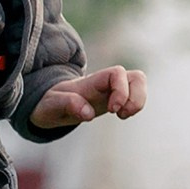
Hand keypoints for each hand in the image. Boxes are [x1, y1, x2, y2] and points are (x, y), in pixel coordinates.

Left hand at [29, 65, 145, 128]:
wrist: (50, 105)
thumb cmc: (50, 103)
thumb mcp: (51, 105)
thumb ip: (67, 104)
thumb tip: (87, 113)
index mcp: (92, 81)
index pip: (117, 73)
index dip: (121, 90)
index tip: (111, 110)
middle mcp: (106, 83)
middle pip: (137, 76)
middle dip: (136, 98)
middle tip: (121, 114)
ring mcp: (113, 89)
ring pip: (139, 83)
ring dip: (139, 102)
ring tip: (123, 115)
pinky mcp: (116, 97)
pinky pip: (136, 94)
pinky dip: (135, 106)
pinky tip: (122, 115)